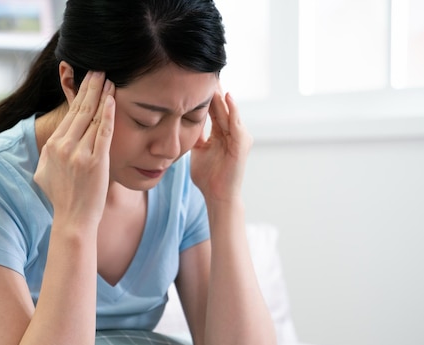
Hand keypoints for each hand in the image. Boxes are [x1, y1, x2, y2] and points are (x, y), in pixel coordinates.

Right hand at [34, 71, 115, 226]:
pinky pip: (103, 132)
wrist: (73, 220)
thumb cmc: (62, 198)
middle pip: (80, 110)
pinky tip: (112, 99)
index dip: (80, 95)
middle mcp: (63, 147)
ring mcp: (79, 154)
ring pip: (92, 118)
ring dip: (102, 96)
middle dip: (91, 87)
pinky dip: (108, 114)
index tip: (88, 80)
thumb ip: (49, 154)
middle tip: (100, 69)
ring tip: (110, 79)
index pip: (69, 115)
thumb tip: (52, 143)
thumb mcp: (45, 173)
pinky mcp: (95, 162)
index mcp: (52, 146)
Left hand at [190, 88, 251, 203]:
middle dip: (213, 89)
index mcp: (221, 133)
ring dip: (222, 94)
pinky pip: (237, 123)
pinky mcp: (242, 144)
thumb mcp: (196, 151)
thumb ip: (194, 137)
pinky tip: (227, 97)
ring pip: (229, 110)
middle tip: (205, 70)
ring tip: (214, 78)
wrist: (216, 195)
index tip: (193, 78)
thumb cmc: (207, 177)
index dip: (204, 95)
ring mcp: (238, 137)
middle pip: (221, 105)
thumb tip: (180, 124)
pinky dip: (233, 110)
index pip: (213, 109)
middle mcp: (232, 132)